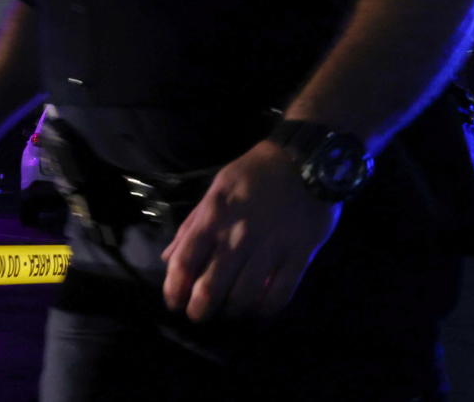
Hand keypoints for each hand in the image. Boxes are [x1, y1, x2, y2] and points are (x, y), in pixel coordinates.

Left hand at [160, 139, 340, 321]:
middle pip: (211, 286)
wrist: (305, 158)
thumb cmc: (254, 174)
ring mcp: (270, 246)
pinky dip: (267, 308)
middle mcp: (238, 234)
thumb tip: (168, 258)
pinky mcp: (300, 254)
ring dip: (233, 311)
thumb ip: (192, 226)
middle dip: (200, 309)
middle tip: (198, 316)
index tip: (173, 302)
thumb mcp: (216, 190)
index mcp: (213, 216)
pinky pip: (281, 292)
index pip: (185, 260)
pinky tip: (260, 309)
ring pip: (245, 296)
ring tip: (230, 312)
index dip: (174, 287)